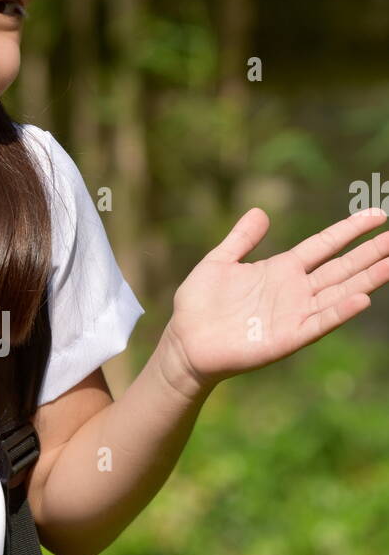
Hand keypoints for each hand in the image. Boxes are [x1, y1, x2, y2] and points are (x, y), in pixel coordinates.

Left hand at [164, 205, 388, 394]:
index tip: (378, 215)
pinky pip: (319, 323)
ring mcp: (294, 314)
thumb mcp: (218, 262)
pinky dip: (340, 312)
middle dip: (371, 252)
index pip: (324, 245)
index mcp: (281, 269)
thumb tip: (260, 211)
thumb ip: (241, 239)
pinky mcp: (287, 338)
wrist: (186, 343)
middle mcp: (295, 291)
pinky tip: (362, 299)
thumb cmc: (199, 306)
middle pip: (342, 267)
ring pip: (339, 293)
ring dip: (367, 279)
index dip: (350, 230)